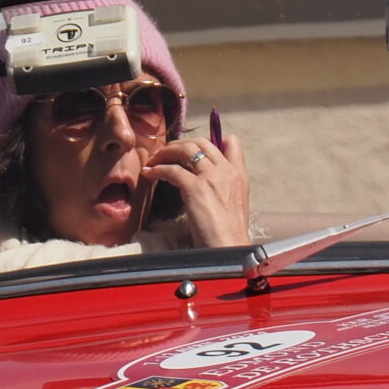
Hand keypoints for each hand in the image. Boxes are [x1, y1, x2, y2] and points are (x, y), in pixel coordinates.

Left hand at [145, 124, 251, 248]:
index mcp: (239, 175)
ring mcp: (211, 178)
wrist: (230, 249)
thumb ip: (224, 189)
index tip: (194, 147)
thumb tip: (206, 185)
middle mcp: (227, 171)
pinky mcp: (196, 188)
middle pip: (201, 142)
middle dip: (180, 144)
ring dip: (166, 152)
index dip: (212, 139)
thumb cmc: (230, 235)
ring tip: (154, 160)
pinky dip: (157, 169)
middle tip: (167, 152)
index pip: (233, 142)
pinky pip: (172, 170)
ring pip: (186, 150)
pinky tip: (149, 174)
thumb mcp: (235, 205)